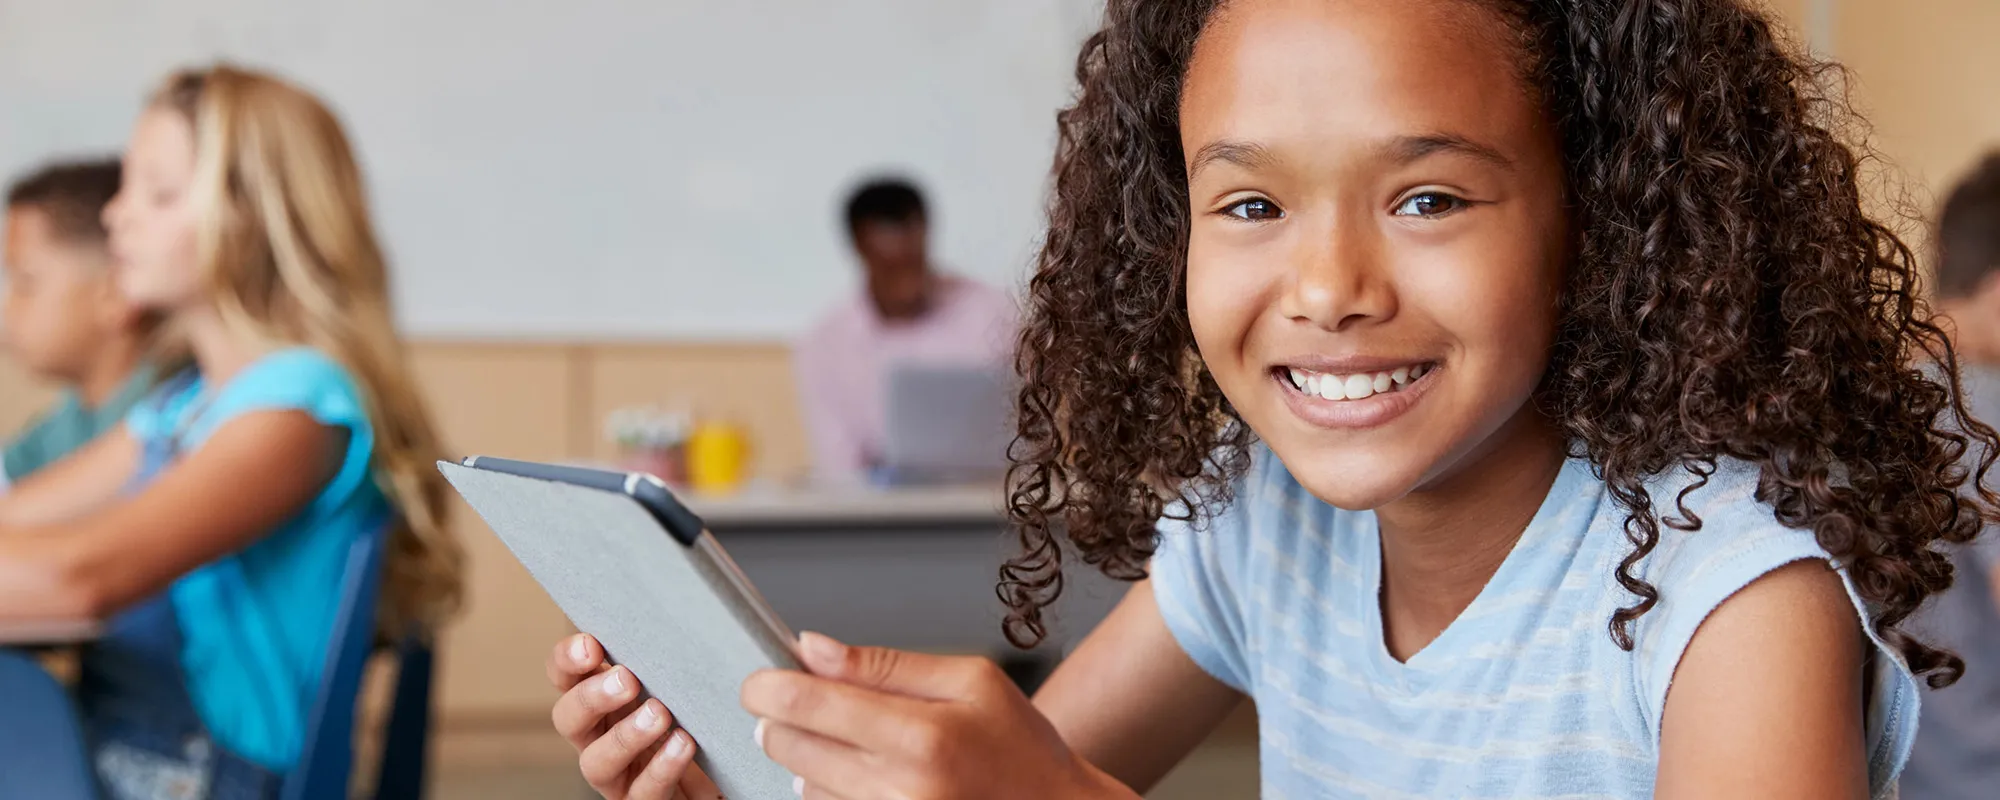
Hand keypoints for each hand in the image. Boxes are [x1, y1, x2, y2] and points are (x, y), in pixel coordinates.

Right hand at [547, 633, 722, 799]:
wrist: (728, 775)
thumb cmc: (701, 718)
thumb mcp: (684, 680)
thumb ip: (673, 655)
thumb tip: (688, 607)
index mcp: (603, 701)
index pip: (565, 677)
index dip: (567, 661)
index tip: (590, 645)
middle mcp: (600, 738)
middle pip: (568, 718)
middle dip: (591, 696)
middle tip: (626, 679)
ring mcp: (619, 775)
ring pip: (596, 762)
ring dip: (625, 736)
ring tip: (658, 714)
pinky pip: (642, 793)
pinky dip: (661, 768)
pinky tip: (682, 744)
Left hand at [741, 632, 1136, 799]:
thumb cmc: (1022, 749)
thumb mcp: (972, 681)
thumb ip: (888, 664)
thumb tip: (813, 647)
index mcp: (923, 735)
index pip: (812, 704)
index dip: (769, 687)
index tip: (756, 681)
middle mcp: (901, 789)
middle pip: (792, 747)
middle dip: (780, 721)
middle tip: (797, 704)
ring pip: (804, 784)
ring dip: (809, 758)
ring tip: (856, 744)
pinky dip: (830, 790)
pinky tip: (865, 776)